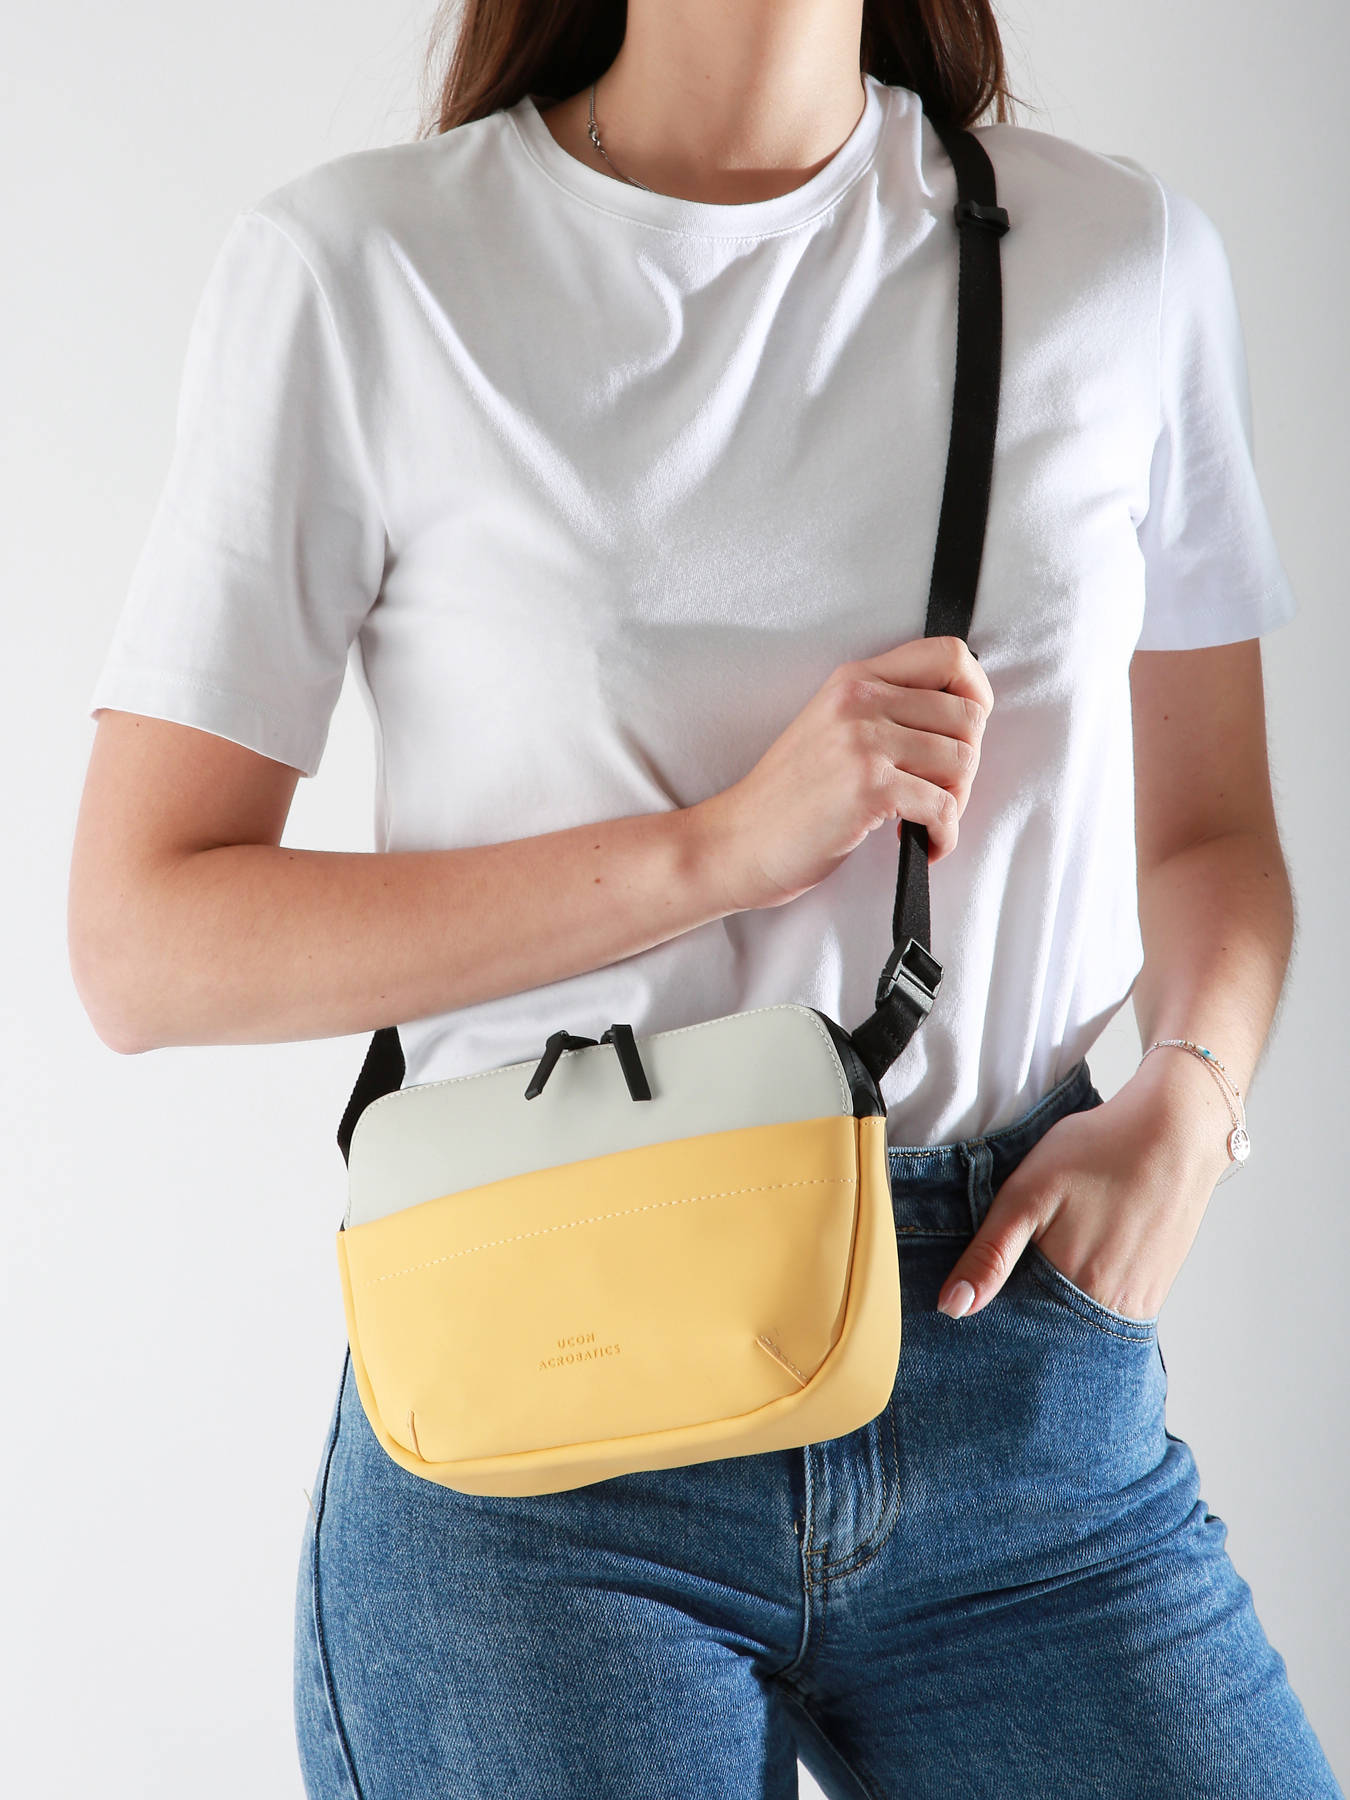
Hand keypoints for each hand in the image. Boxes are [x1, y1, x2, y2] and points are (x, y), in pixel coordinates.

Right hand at [695, 636, 994, 913]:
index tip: (970, 731)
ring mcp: (864, 742)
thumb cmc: (787, 797)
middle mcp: (860, 700)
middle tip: (939, 792)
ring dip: (956, 801)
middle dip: (966, 763)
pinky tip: (924, 844)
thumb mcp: (831, 728)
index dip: (978, 692)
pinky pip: (944, 806)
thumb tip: (960, 720)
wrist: (736, 840)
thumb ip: (884, 710)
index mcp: (854, 679)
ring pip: (962, 761)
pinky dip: (945, 834)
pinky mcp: (869, 786)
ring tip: (925, 819)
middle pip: (968, 716)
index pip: (949, 655)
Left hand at [935, 1063, 1232, 1321]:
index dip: (994, 1308)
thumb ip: (990, 1254)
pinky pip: (1108, 1314)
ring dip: (1056, 1304)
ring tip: (1058, 1250)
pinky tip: (1084, 1256)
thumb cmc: (1097, 1153)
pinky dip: (1086, 1296)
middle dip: (1025, 1310)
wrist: (1175, 1132)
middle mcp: (1106, 1311)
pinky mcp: (1154, 1292)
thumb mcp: (1027, 1194)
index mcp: (1068, 1289)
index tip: (979, 1291)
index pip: (1016, 1326)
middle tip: (1027, 1259)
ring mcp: (1135, 1305)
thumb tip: (952, 1308)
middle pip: (1049, 1329)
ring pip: (1078, 1323)